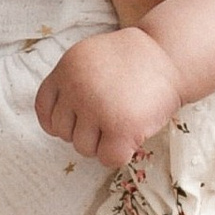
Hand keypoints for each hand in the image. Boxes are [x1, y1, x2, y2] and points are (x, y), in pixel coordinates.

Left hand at [35, 26, 185, 166]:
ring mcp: (97, 110)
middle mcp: (76, 90)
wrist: (169, 55)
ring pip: (83, 149)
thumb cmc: (132, 60)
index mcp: (65, 71)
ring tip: (122, 121)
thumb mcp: (88, 59)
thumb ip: (70, 84)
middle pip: (63, 133)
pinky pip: (108, 159)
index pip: (44, 110)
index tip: (80, 120)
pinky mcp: (122, 129)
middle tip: (110, 116)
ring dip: (103, 143)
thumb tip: (57, 124)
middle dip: (85, 130)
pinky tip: (131, 136)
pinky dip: (119, 155)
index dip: (60, 120)